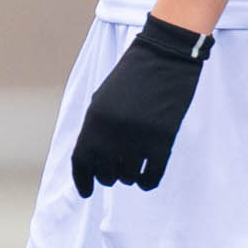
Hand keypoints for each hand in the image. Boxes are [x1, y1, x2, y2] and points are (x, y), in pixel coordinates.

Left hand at [70, 16, 208, 192]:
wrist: (165, 55)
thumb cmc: (133, 76)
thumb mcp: (103, 98)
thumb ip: (96, 128)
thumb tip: (92, 160)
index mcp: (94, 119)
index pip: (82, 161)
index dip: (82, 180)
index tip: (87, 192)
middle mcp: (113, 131)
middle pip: (105, 172)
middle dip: (108, 177)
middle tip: (113, 174)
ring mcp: (139, 137)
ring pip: (128, 176)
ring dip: (128, 177)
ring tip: (132, 169)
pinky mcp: (163, 139)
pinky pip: (151, 176)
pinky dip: (147, 182)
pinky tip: (146, 180)